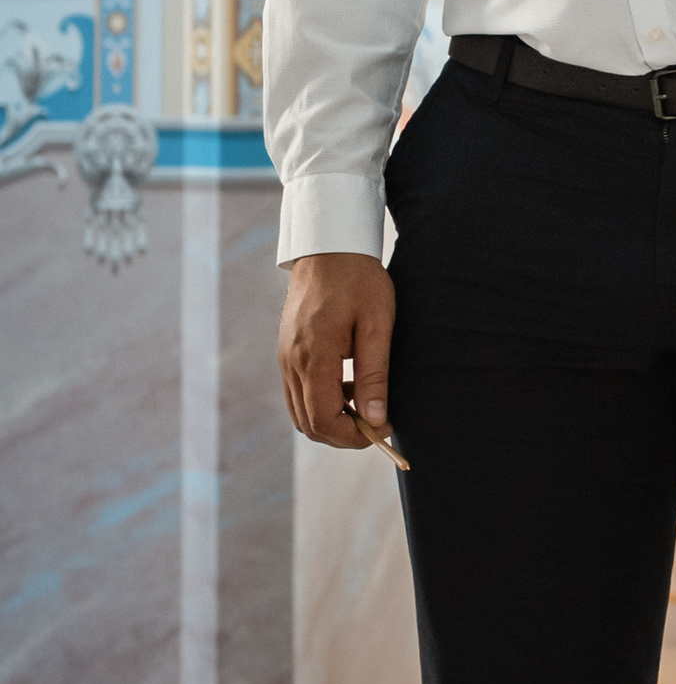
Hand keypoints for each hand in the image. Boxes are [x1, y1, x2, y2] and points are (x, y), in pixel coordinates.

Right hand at [278, 252, 406, 467]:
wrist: (328, 246)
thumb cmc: (358, 279)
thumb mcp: (377, 324)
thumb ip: (374, 375)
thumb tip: (376, 420)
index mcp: (313, 357)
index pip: (324, 420)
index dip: (353, 437)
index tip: (383, 430)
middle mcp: (290, 363)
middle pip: (308, 424)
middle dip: (343, 434)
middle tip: (378, 422)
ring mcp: (284, 358)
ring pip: (300, 412)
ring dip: (332, 418)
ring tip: (366, 399)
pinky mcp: (285, 352)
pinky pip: (297, 392)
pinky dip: (321, 401)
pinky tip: (349, 383)